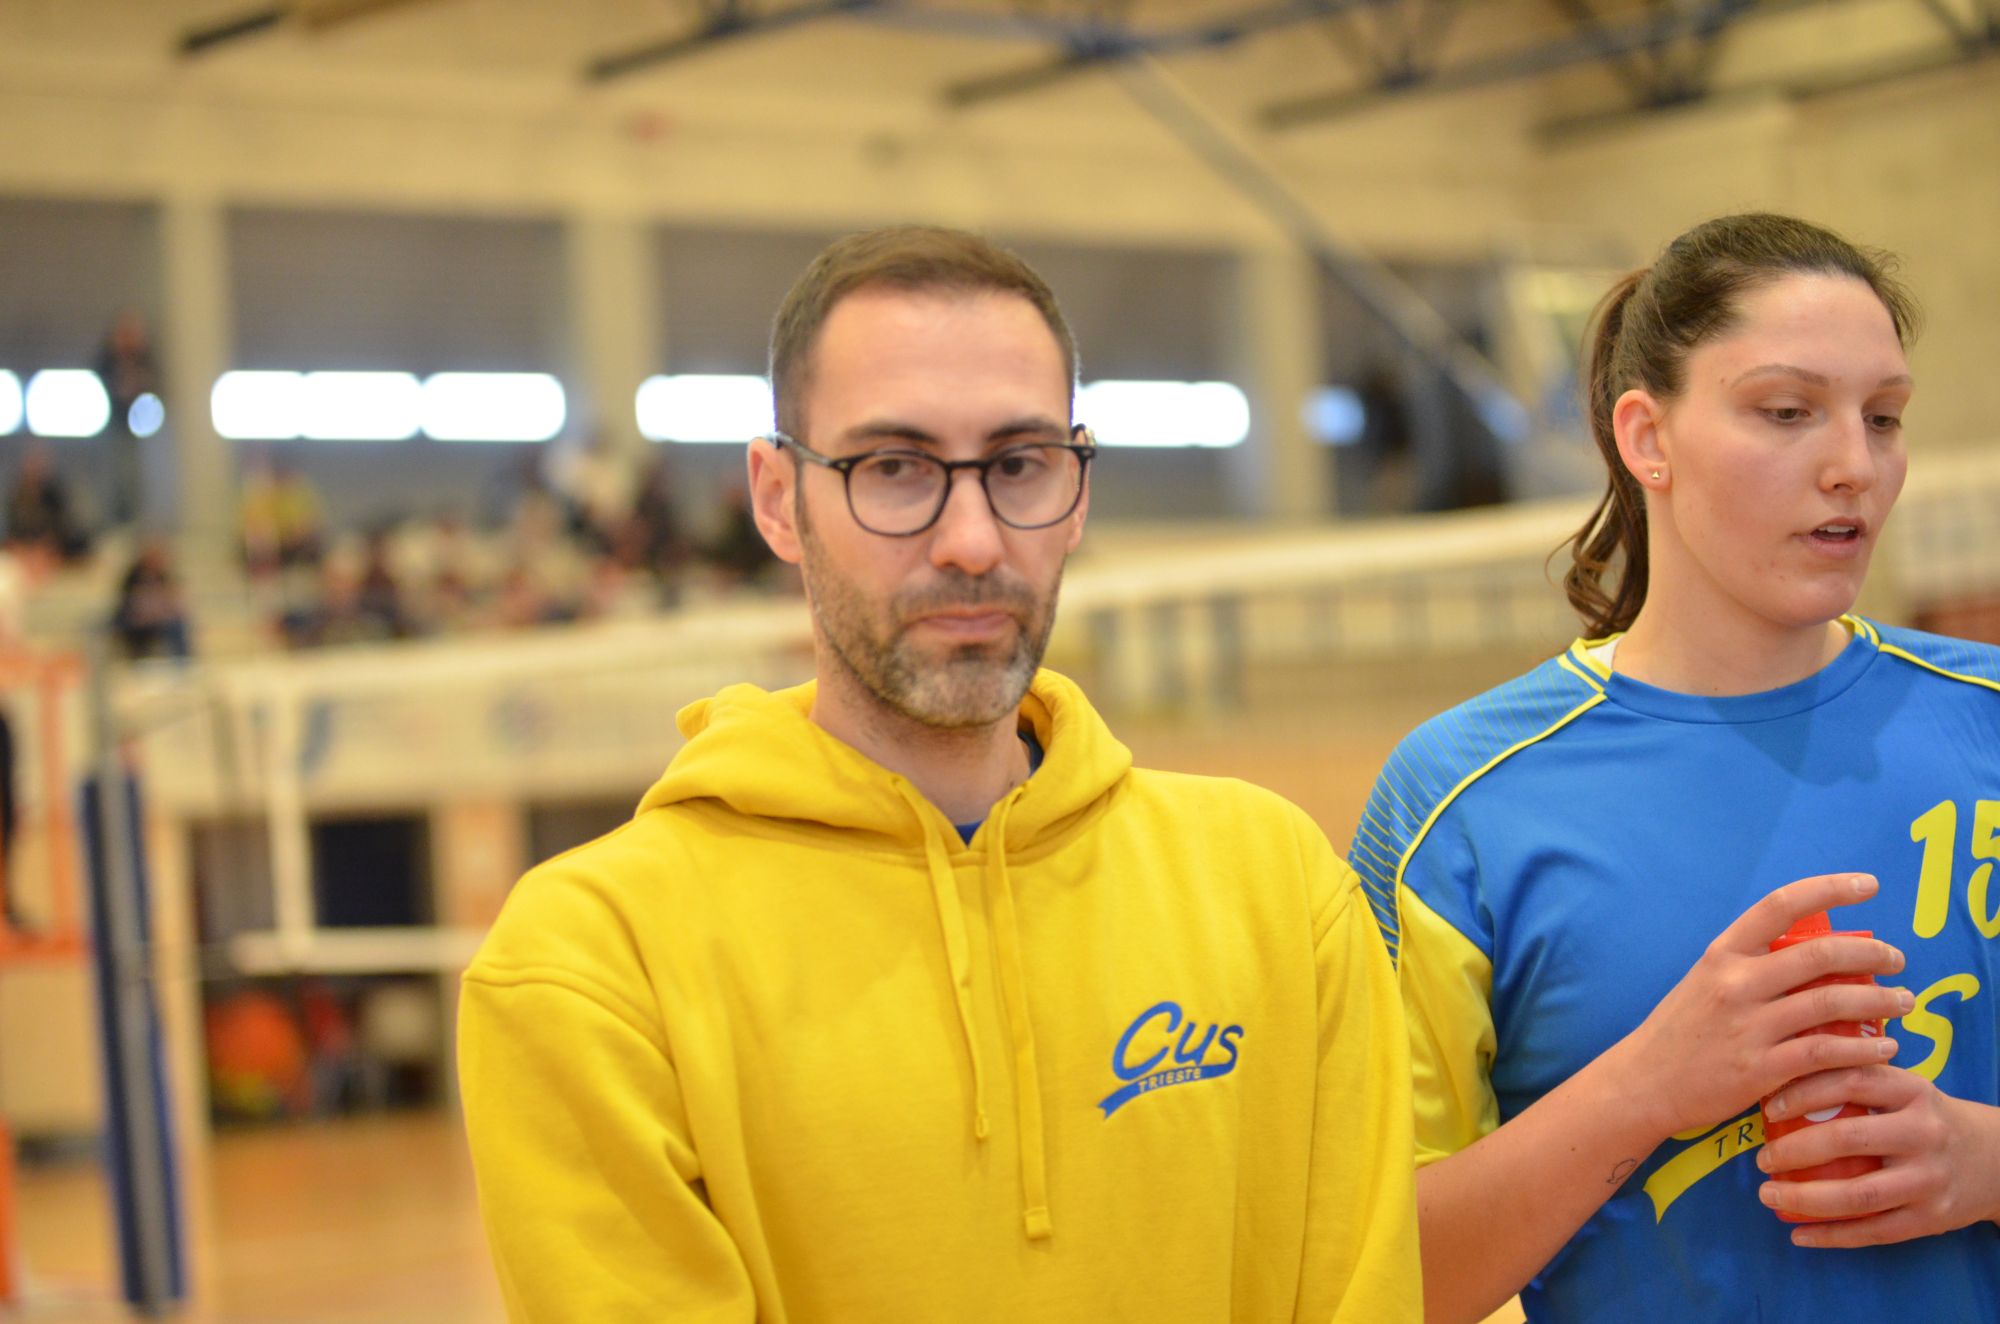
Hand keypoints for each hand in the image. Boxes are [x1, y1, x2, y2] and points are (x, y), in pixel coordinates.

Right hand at [1609, 872, 1909, 1142]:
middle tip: (1897, 959)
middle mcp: (1735, 983)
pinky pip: (1826, 1052)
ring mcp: (1748, 1026)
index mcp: (1722, 953)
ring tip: (1904, 1001)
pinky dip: (1864, 1048)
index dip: (1830, 888)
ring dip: (1880, 1000)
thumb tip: (1814, 955)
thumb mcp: (1705, 982)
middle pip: (1820, 955)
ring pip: (1832, 1002)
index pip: (1780, 904)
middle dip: (1872, 953)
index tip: (1868, 884)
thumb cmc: (1681, 1031)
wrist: (1643, 1084)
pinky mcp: (1761, 1069)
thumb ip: (1752, 966)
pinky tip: (1885, 1047)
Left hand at [1755, 1067, 1999, 1245]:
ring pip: (1859, 1195)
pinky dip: (1832, 1235)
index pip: (1850, 1081)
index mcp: (1913, 1092)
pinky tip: (1798, 1233)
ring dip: (1804, 1199)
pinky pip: (1875, 1231)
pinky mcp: (1932, 1218)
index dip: (1802, 1092)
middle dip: (1794, 1152)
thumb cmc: (1928, 1118)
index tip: (1768, 1109)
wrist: (1996, 1160)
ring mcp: (1930, 1179)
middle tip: (1761, 1159)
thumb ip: (1858, 1077)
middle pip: (1848, 1140)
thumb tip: (1781, 1069)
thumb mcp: (1905, 1088)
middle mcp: (1924, 1133)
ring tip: (1768, 1195)